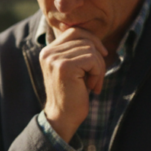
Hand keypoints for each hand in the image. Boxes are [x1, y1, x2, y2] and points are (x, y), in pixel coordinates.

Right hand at [39, 27, 107, 141]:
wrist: (63, 118)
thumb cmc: (72, 95)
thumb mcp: (74, 69)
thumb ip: (78, 52)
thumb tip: (95, 39)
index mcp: (48, 51)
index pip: (75, 31)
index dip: (92, 40)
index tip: (102, 56)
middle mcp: (48, 52)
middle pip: (85, 38)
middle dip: (98, 56)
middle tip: (97, 76)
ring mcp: (54, 59)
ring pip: (91, 49)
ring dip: (99, 68)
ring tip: (94, 84)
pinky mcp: (64, 67)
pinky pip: (92, 59)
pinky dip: (98, 73)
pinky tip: (92, 87)